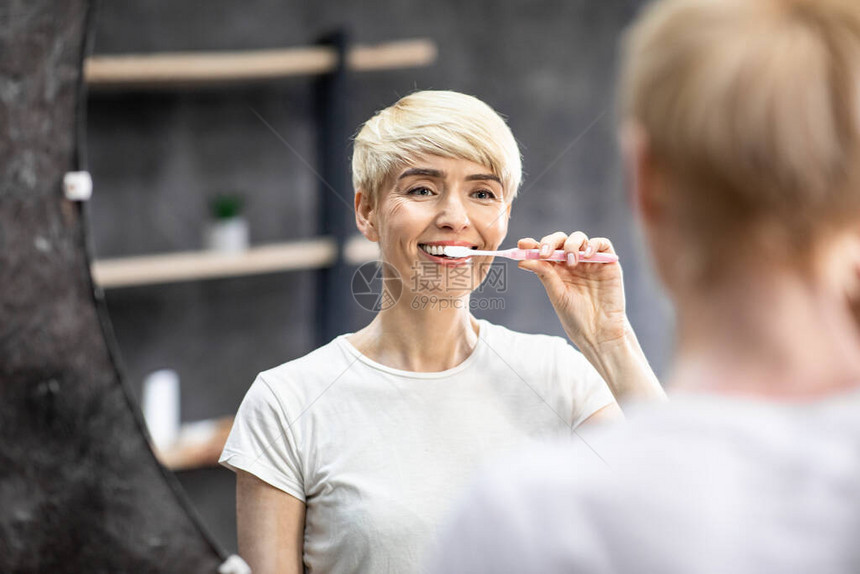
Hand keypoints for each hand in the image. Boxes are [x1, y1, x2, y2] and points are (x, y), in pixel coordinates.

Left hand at [518, 231, 627, 351]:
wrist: (599, 331)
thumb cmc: (576, 316)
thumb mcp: (557, 294)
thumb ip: (544, 274)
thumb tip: (523, 260)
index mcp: (557, 270)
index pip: (544, 251)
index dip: (533, 245)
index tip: (522, 245)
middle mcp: (572, 262)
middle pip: (560, 240)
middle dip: (550, 242)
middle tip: (544, 253)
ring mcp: (590, 261)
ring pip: (579, 238)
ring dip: (571, 245)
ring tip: (571, 262)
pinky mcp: (608, 261)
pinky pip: (602, 243)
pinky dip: (593, 245)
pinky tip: (586, 255)